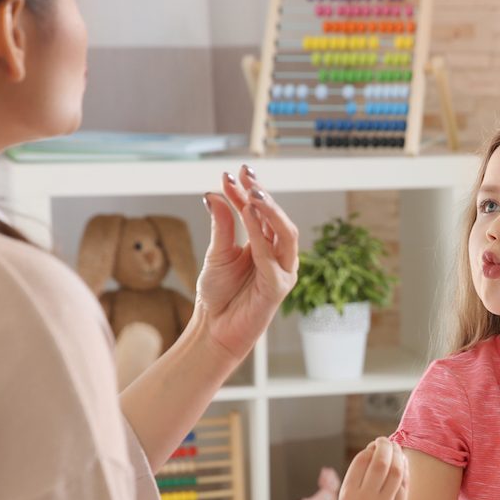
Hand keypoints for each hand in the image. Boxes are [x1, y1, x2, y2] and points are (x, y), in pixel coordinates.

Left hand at [197, 164, 299, 362]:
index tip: (238, 170)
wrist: (214, 329)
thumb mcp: (217, 253)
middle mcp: (278, 256)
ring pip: (285, 234)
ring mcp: (282, 271)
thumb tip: (214, 194)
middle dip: (264, 195)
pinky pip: (272, 258)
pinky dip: (262, 236)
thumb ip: (222, 225)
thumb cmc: (218, 295)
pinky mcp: (278, 288)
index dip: (251, 190)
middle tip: (247, 177)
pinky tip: (249, 217)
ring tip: (253, 193)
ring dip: (270, 212)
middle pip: (278, 219)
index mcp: (265, 245)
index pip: (261, 212)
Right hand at [337, 437, 408, 499]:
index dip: (370, 449)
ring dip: (398, 456)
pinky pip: (404, 486)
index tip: (374, 446)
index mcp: (347, 495)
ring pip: (396, 472)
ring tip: (397, 451)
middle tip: (387, 441)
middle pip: (381, 462)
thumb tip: (378, 450)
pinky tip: (403, 466)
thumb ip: (359, 478)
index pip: (361, 460)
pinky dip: (404, 472)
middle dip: (386, 446)